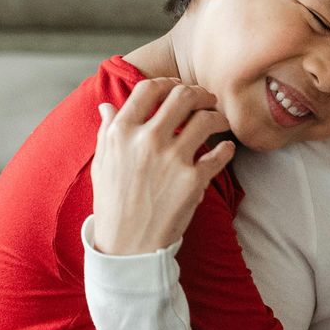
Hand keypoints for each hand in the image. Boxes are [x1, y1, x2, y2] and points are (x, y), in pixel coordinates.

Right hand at [90, 78, 234, 254]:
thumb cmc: (113, 204)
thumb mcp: (102, 164)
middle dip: (200, 94)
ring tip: (220, 122)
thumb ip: (108, 132)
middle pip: (182, 97)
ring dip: (217, 117)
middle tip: (208, 100)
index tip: (178, 88)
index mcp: (121, 133)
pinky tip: (226, 148)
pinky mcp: (193, 180)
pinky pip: (220, 154)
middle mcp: (147, 141)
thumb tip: (107, 106)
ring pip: (206, 119)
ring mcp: (172, 160)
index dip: (168, 83)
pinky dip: (227, 148)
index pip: (148, 89)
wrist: (127, 246)